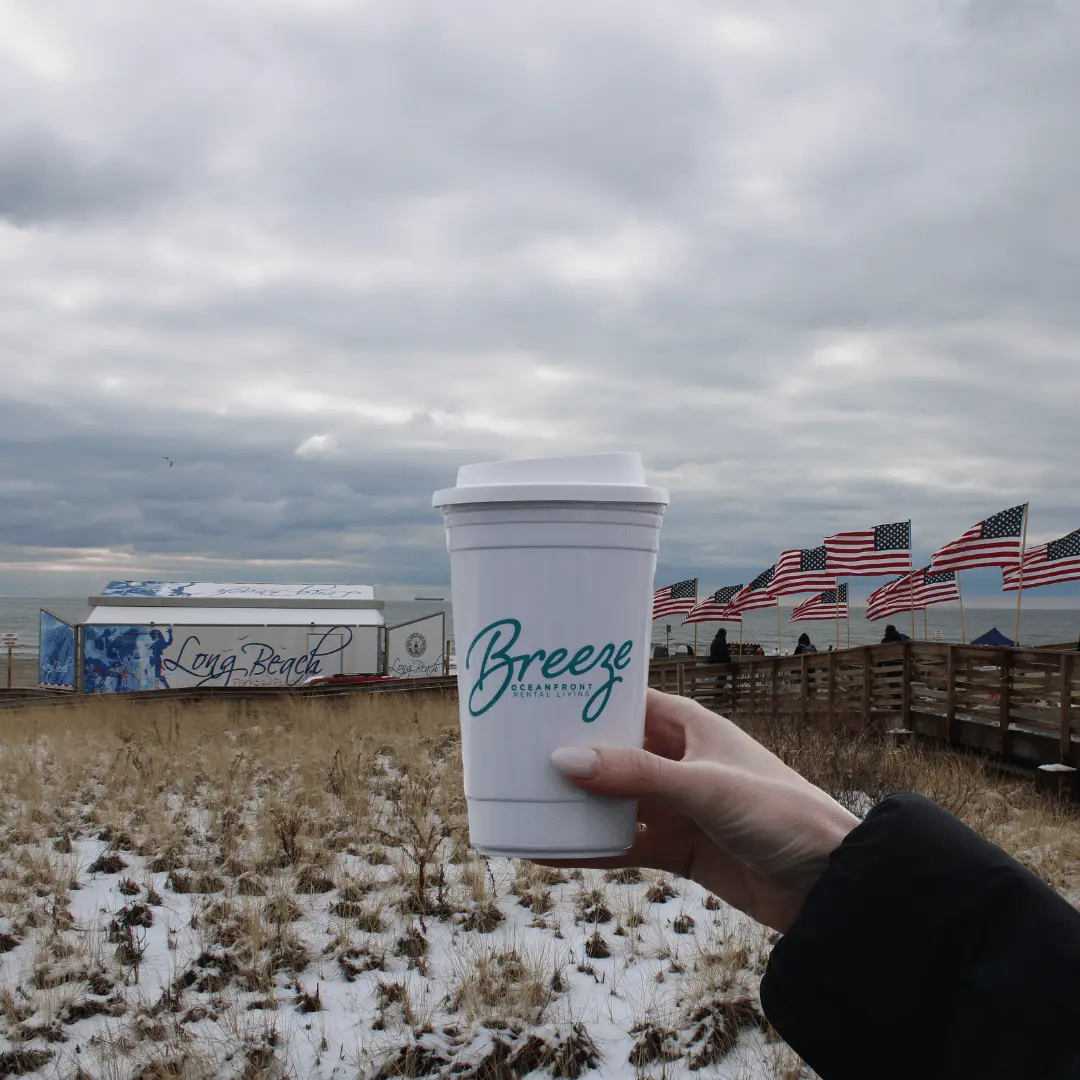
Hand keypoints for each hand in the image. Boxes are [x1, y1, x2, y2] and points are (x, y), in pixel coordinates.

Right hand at [541, 689, 858, 932]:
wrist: (829, 886)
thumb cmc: (780, 814)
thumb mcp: (705, 787)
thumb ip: (637, 775)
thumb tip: (565, 759)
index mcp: (691, 727)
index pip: (628, 701)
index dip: (587, 699)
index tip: (538, 696)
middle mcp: (679, 761)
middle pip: (612, 752)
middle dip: (571, 755)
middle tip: (514, 752)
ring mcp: (676, 806)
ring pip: (611, 799)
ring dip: (575, 803)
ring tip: (521, 799)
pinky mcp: (677, 848)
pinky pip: (621, 843)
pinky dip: (588, 847)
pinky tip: (550, 850)